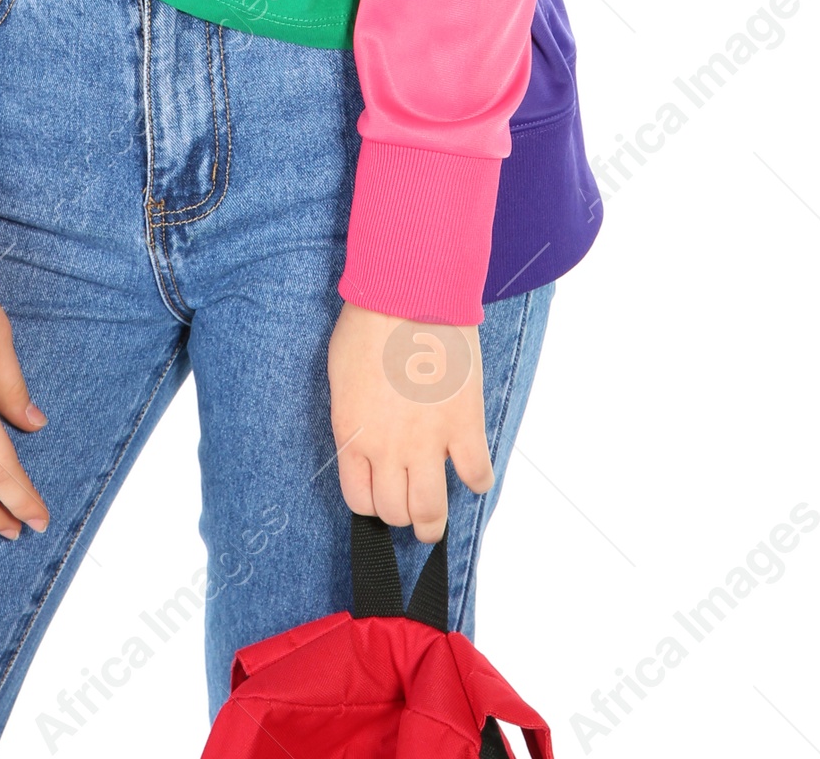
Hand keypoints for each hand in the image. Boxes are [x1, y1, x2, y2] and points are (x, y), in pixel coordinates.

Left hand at [327, 301, 494, 540]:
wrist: (408, 294)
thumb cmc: (369, 324)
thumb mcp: (342, 376)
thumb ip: (355, 416)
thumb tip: (366, 438)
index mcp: (353, 434)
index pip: (359, 499)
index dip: (372, 504)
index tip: (382, 498)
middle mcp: (387, 449)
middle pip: (394, 511)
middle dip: (401, 517)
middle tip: (411, 513)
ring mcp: (427, 442)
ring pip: (430, 511)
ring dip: (433, 524)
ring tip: (434, 524)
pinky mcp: (464, 427)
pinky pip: (475, 476)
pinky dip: (477, 481)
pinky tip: (473, 474)